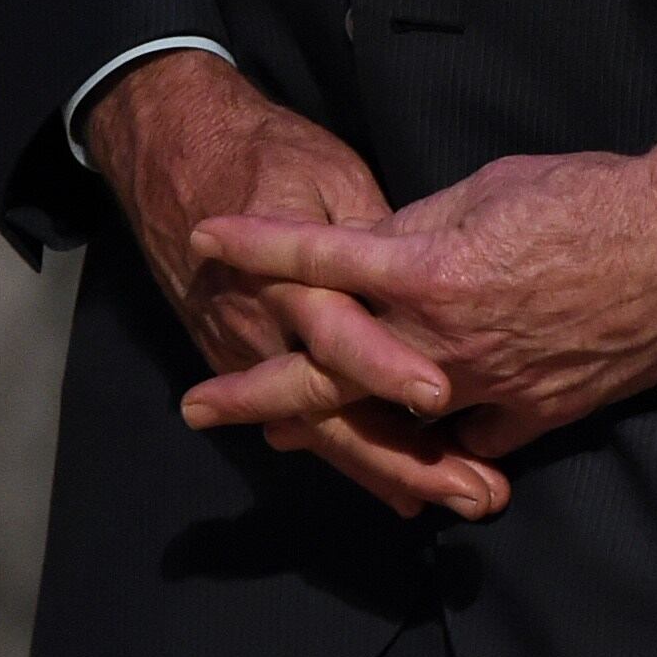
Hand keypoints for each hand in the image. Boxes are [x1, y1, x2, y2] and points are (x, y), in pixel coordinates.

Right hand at [85, 49, 503, 520]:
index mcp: (294, 277)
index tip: (440, 398)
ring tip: (459, 502)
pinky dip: (356, 456)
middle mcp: (272, 332)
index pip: (340, 332)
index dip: (386, 365)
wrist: (180, 155)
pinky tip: (404, 493)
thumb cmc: (270, 155)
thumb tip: (431, 279)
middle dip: (407, 455)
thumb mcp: (332, 179)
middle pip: (340, 408)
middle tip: (477, 492)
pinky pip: (309, 422)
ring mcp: (256, 357)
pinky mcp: (252, 366)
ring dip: (392, 470)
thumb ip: (378, 234)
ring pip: (329, 430)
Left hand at [181, 141, 656, 463]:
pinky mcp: (533, 419)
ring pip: (387, 424)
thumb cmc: (596, 195)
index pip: (323, 259)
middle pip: (328, 372)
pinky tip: (406, 451)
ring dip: (327, 430)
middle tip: (197, 404)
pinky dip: (432, 447)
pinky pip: (465, 445)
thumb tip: (377, 246)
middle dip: (255, 387)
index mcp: (433, 268)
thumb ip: (426, 225)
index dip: (259, 246)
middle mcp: (445, 342)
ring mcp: (488, 390)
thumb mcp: (495, 186)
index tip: (207, 239)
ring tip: (276, 434)